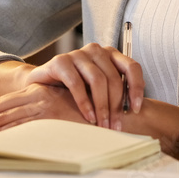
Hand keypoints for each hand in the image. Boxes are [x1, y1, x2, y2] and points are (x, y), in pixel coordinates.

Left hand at [0, 83, 87, 131]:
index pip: (3, 104)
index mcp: (37, 93)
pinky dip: (4, 131)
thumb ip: (43, 114)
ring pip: (5, 117)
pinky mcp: (49, 115)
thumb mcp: (62, 109)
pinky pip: (20, 125)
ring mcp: (41, 105)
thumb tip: (24, 126)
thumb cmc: (89, 111)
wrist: (112, 109)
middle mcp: (36, 96)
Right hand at [24, 43, 143, 129]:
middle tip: (115, 126)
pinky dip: (84, 103)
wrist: (42, 85)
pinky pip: (76, 83)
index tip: (136, 109)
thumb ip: (114, 93)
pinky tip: (88, 116)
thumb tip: (134, 113)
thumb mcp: (98, 89)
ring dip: (102, 107)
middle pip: (114, 78)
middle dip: (116, 106)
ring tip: (102, 125)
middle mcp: (95, 50)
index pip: (132, 67)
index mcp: (110, 55)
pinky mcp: (60, 61)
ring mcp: (77, 54)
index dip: (137, 88)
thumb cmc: (74, 89)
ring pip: (98, 80)